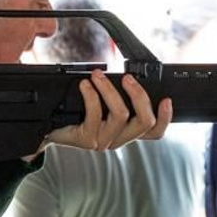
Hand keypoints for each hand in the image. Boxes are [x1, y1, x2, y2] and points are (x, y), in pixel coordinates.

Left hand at [43, 71, 171, 152]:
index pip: (155, 132)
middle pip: (144, 122)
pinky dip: (91, 95)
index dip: (165, 118)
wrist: (51, 129)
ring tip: (98, 75)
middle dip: (139, 95)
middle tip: (129, 78)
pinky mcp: (87, 139)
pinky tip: (85, 85)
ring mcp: (104, 141)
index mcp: (127, 132)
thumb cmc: (78, 114)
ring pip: (121, 115)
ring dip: (110, 90)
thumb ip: (119, 97)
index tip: (166, 99)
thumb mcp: (103, 106)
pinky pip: (95, 114)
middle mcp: (119, 139)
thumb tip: (129, 77)